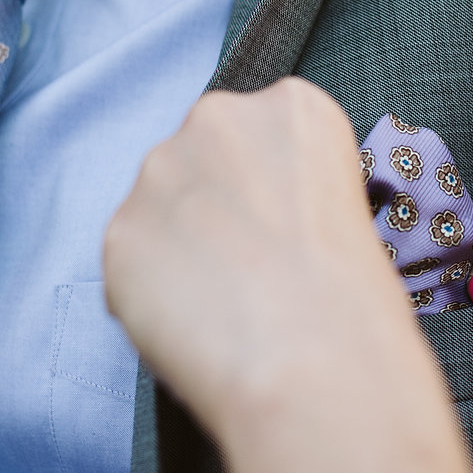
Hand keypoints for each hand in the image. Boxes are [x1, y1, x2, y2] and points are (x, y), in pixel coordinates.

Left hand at [103, 78, 472, 472]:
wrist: (313, 365)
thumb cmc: (355, 302)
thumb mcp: (351, 212)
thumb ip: (290, 192)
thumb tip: (251, 225)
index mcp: (293, 107)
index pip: (266, 130)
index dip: (272, 188)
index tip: (283, 227)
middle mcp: (218, 119)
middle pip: (203, 157)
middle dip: (215, 205)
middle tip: (245, 270)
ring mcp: (159, 174)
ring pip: (159, 207)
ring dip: (179, 246)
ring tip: (220, 305)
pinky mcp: (117, 233)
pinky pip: (130, 261)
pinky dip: (151, 294)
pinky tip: (192, 325)